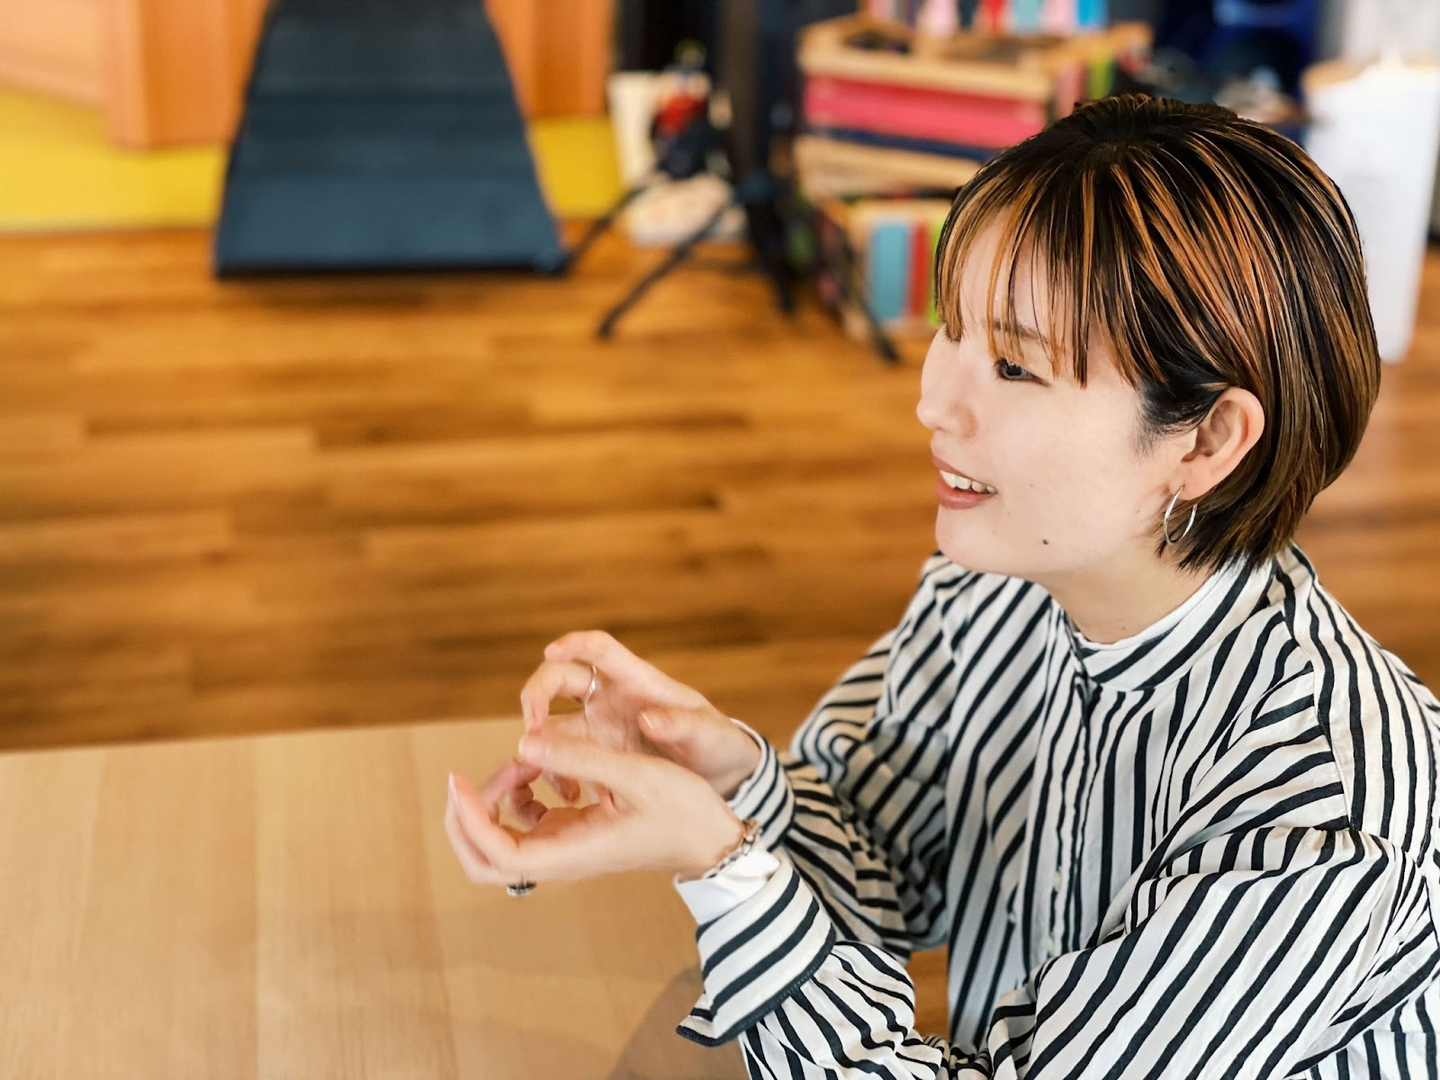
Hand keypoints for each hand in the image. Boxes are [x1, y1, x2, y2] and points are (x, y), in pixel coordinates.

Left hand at [445, 731, 747, 884]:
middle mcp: (562, 857)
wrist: (712, 837)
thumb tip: (524, 740)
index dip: (470, 819)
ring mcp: (566, 847)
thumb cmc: (683, 809)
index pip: (498, 853)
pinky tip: (541, 765)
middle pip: (485, 861)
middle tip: (465, 779)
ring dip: (495, 801)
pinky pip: (527, 822)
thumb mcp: (636, 775)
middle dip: (464, 820)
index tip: (459, 780)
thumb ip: (580, 757)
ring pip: (501, 840)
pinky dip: (519, 795)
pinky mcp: (574, 834)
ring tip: (525, 759)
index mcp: (573, 851)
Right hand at [521, 630, 762, 803]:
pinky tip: (570, 796)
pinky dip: (554, 772)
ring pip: (549, 722)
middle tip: (532, 729)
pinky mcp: (593, 756)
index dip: (575, 643)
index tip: (552, 650)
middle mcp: (608, 699)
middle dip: (536, 696)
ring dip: (539, 743)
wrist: (718, 778)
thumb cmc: (715, 744)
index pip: (600, 650)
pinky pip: (559, 757)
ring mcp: (597, 727)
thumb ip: (682, 724)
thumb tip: (649, 719)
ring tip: (551, 772)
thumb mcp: (708, 735)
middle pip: (558, 679)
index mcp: (637, 682)